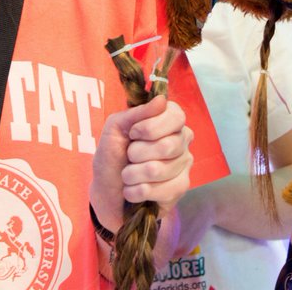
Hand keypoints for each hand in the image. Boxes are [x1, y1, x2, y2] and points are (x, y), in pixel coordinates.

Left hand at [90, 96, 194, 230]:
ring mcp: (184, 164)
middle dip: (137, 154)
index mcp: (168, 120)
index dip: (151, 127)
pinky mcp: (181, 188)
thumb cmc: (112, 157)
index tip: (133, 134)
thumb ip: (137, 112)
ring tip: (127, 175)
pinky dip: (138, 192)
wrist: (107, 192)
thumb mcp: (115, 128)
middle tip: (129, 157)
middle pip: (168, 145)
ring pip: (160, 169)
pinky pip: (163, 190)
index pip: (175, 116)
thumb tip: (162, 100)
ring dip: (133, 174)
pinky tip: (134, 191)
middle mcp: (182, 140)